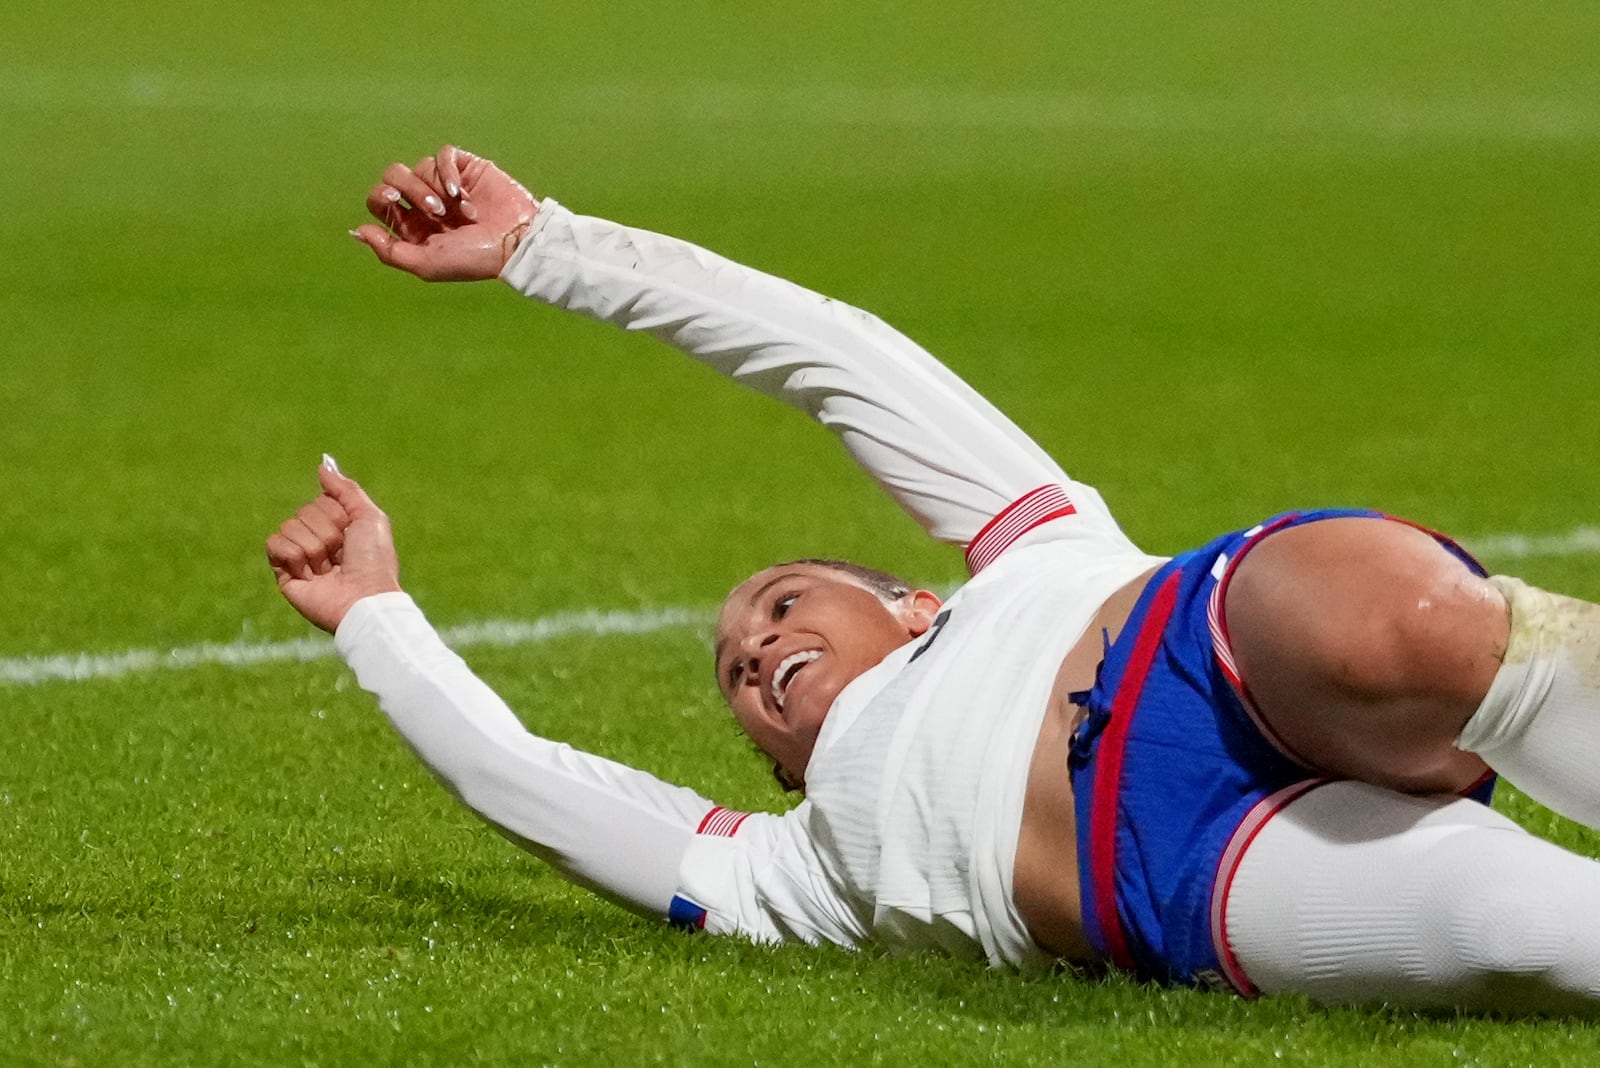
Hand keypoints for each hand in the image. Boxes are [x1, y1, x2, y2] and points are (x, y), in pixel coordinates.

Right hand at [266, 457, 402, 632]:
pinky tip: (309, 574)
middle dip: (326, 533)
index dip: (336, 515)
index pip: (320, 501)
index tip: (352, 536)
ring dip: (313, 547)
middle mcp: (317, 540)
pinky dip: (293, 555)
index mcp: (338, 527)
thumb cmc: (373, 561)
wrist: (363, 598)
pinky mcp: (284, 574)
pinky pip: (274, 544)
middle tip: (340, 555)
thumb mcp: (369, 517)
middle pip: (304, 512)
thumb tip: (323, 463)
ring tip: (327, 569)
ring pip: (289, 527)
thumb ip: (346, 489)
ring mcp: (299, 557)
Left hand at [351, 144, 538, 281]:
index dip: (380, 197)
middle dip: (412, 191)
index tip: (393, 201)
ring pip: (419, 166)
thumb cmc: (473, 260)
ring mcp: (445, 184)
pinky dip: (448, 171)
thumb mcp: (426, 264)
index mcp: (412, 226)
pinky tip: (461, 193)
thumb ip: (390, 252)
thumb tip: (358, 231)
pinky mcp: (465, 168)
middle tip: (436, 211)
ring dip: (437, 189)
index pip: (379, 201)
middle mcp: (425, 202)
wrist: (516, 243)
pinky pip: (443, 155)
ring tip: (462, 212)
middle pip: (394, 176)